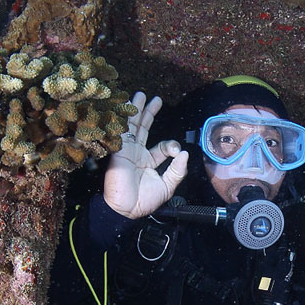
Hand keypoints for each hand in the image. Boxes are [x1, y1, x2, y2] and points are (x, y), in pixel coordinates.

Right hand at [103, 92, 188, 218]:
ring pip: (132, 126)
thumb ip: (177, 171)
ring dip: (135, 110)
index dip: (171, 145)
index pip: (161, 146)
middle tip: (155, 99)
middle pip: (143, 128)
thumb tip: (185, 154)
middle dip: (149, 113)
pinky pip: (121, 131)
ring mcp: (126, 150)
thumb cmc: (144, 202)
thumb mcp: (167, 186)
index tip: (177, 151)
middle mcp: (137, 153)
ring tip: (140, 95)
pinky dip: (123, 119)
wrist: (126, 209)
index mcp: (148, 161)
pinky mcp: (118, 150)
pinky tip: (126, 106)